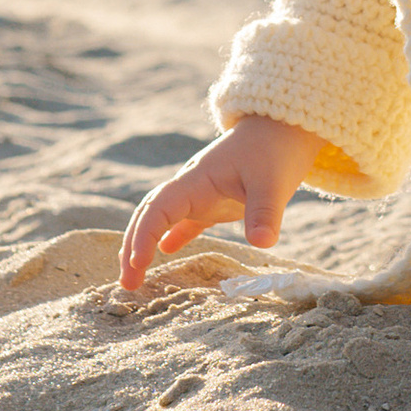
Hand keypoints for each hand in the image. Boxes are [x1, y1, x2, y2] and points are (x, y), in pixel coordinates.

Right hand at [118, 113, 321, 291]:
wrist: (283, 127)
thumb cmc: (275, 150)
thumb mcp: (273, 183)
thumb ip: (265, 213)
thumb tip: (262, 243)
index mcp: (196, 180)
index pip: (158, 209)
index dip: (144, 235)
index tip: (138, 263)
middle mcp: (190, 188)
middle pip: (148, 215)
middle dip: (132, 247)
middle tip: (127, 284)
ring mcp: (200, 195)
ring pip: (160, 220)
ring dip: (144, 244)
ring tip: (134, 278)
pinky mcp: (213, 202)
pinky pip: (183, 222)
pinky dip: (170, 237)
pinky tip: (165, 254)